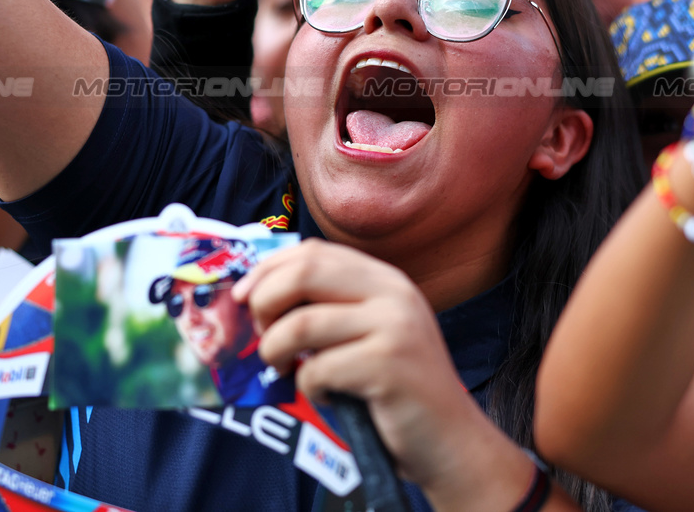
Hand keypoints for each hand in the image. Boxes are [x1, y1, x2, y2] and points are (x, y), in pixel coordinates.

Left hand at [232, 240, 535, 511]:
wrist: (451, 441)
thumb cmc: (396, 391)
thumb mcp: (370, 333)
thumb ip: (331, 308)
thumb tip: (258, 296)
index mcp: (385, 279)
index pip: (314, 251)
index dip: (268, 269)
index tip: (242, 296)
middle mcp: (393, 293)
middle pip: (305, 272)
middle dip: (265, 302)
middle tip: (260, 336)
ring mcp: (395, 326)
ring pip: (301, 323)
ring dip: (274, 351)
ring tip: (280, 370)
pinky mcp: (389, 365)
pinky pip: (318, 369)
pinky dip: (308, 387)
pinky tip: (325, 395)